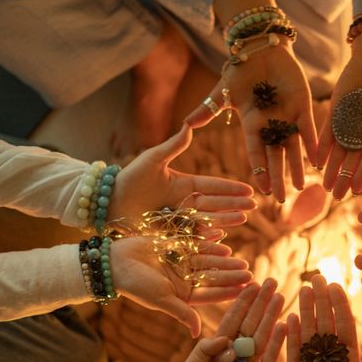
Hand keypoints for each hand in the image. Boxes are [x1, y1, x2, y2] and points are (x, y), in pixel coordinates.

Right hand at [110, 236, 252, 336]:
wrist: (114, 262)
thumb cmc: (136, 284)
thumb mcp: (162, 300)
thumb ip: (182, 313)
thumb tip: (198, 335)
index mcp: (183, 295)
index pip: (211, 294)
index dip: (228, 291)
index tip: (245, 289)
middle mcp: (184, 279)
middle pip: (212, 275)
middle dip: (229, 274)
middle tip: (248, 271)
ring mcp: (181, 261)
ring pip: (206, 258)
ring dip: (221, 257)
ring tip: (236, 256)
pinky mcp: (175, 245)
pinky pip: (194, 241)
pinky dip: (207, 238)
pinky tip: (220, 235)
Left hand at [111, 125, 255, 227]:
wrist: (108, 202)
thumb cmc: (129, 178)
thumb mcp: (152, 159)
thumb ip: (173, 146)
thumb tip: (189, 125)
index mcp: (184, 184)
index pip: (212, 186)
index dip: (230, 188)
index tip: (248, 189)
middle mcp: (185, 202)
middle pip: (214, 203)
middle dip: (234, 204)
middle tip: (253, 206)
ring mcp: (179, 219)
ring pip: (207, 219)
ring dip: (225, 219)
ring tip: (242, 219)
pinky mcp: (171, 233)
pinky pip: (192, 236)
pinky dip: (206, 236)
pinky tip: (220, 237)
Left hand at [179, 279, 286, 361]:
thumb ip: (205, 349)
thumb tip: (224, 337)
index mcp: (218, 347)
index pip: (232, 319)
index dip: (242, 302)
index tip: (251, 284)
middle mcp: (236, 352)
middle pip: (251, 322)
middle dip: (261, 302)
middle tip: (272, 282)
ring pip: (263, 335)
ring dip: (272, 315)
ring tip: (281, 296)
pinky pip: (272, 357)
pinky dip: (278, 342)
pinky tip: (285, 325)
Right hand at [186, 43, 316, 202]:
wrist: (262, 48)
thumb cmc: (242, 69)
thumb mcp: (224, 91)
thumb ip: (208, 109)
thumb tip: (185, 124)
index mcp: (251, 124)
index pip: (255, 153)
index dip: (259, 172)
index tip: (262, 191)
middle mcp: (270, 126)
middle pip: (275, 156)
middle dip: (278, 177)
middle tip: (282, 199)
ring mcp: (288, 117)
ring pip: (294, 147)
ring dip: (297, 166)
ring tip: (301, 185)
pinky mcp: (303, 106)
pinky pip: (310, 129)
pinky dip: (314, 143)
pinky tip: (317, 159)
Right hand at [285, 275, 361, 361]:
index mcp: (349, 359)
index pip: (344, 325)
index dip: (340, 305)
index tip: (336, 285)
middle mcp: (330, 358)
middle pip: (325, 322)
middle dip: (321, 300)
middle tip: (316, 278)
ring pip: (308, 331)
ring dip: (306, 310)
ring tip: (303, 289)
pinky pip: (293, 350)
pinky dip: (292, 333)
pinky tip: (290, 316)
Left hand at [318, 32, 361, 199]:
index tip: (357, 189)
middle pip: (354, 158)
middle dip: (345, 177)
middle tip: (336, 197)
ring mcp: (350, 121)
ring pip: (339, 150)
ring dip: (332, 167)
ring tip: (325, 187)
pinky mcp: (337, 110)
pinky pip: (328, 131)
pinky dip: (321, 145)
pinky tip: (315, 161)